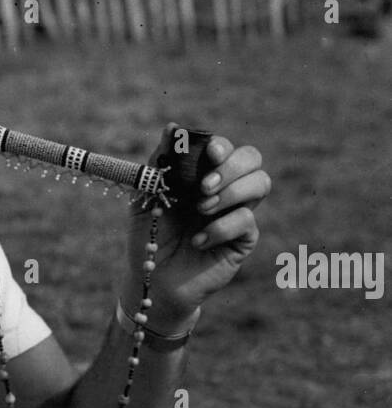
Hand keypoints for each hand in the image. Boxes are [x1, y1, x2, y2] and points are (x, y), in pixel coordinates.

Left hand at [123, 124, 269, 325]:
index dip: (222, 146)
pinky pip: (247, 221)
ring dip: (232, 192)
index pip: (226, 148)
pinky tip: (198, 240)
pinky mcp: (243, 240)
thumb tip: (173, 127)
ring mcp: (237, 213)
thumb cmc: (148, 237)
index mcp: (203, 175)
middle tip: (203, 188)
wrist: (152, 280)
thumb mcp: (146, 198)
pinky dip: (220, 227)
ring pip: (261, 183)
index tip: (210, 154)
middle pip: (252, 158)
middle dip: (231, 167)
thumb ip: (159, 163)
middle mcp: (225, 190)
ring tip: (201, 209)